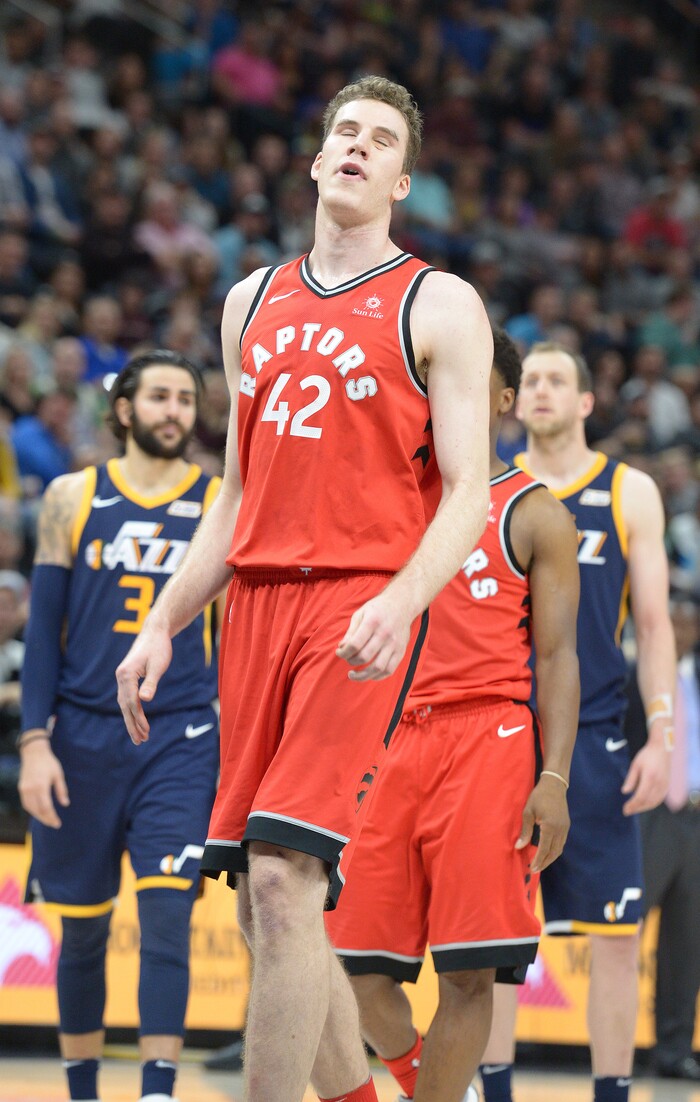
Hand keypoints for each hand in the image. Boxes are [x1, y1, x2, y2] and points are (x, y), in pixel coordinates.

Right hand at [18, 739, 68, 828]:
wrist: (34, 752)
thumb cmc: (49, 762)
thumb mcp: (58, 775)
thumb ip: (61, 790)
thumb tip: (65, 804)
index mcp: (41, 786)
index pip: (46, 807)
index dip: (52, 817)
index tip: (57, 823)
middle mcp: (31, 789)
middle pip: (37, 810)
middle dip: (46, 819)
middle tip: (54, 824)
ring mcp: (24, 789)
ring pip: (30, 809)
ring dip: (38, 816)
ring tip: (47, 820)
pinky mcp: (21, 788)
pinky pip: (26, 804)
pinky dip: (32, 810)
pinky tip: (39, 812)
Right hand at [116, 626, 172, 743]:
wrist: (155, 632)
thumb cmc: (159, 647)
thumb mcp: (158, 666)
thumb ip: (151, 683)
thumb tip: (145, 700)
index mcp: (126, 675)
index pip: (131, 702)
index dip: (138, 719)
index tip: (146, 732)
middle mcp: (121, 677)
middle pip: (125, 706)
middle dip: (132, 725)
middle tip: (140, 742)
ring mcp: (122, 677)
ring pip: (124, 703)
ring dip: (131, 720)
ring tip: (140, 736)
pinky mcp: (127, 677)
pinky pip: (127, 697)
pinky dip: (131, 710)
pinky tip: (136, 719)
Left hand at [336, 592, 411, 680]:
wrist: (402, 604)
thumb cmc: (378, 609)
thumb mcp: (361, 613)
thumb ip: (351, 631)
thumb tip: (342, 647)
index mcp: (372, 622)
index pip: (355, 644)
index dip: (343, 652)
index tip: (339, 652)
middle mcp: (385, 634)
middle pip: (364, 656)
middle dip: (351, 661)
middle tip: (347, 659)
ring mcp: (394, 644)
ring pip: (378, 667)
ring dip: (362, 675)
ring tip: (353, 675)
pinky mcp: (401, 651)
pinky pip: (389, 670)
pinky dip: (377, 677)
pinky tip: (368, 675)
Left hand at [515, 776, 569, 872]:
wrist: (554, 785)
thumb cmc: (538, 797)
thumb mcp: (528, 812)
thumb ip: (525, 831)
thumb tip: (518, 847)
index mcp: (550, 827)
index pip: (545, 849)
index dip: (538, 860)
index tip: (532, 868)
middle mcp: (560, 830)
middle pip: (554, 852)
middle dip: (545, 862)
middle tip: (535, 869)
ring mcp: (565, 828)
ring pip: (559, 849)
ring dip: (550, 858)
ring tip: (540, 863)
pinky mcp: (566, 826)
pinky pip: (562, 843)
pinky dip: (555, 850)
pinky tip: (547, 852)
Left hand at [621, 740, 669, 814]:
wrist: (662, 749)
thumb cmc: (646, 756)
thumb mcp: (635, 765)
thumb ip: (631, 779)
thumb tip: (624, 792)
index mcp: (650, 777)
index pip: (641, 796)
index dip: (632, 805)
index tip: (625, 809)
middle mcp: (659, 783)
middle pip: (647, 802)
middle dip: (636, 808)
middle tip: (626, 811)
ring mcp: (664, 786)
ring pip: (654, 802)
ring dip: (643, 808)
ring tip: (633, 809)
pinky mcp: (667, 786)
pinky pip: (659, 799)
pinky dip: (650, 804)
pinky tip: (643, 805)